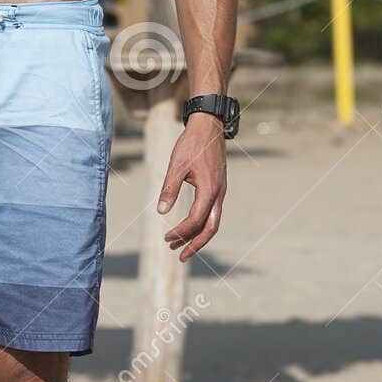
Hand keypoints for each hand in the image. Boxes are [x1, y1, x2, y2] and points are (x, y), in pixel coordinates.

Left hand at [156, 114, 226, 260]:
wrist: (209, 125)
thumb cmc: (192, 143)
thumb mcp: (177, 165)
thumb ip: (169, 188)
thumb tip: (161, 212)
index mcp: (209, 190)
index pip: (196, 220)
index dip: (180, 232)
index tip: (165, 237)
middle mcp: (218, 193)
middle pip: (210, 228)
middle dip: (195, 244)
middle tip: (179, 256)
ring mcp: (220, 191)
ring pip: (213, 221)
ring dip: (197, 235)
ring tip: (179, 244)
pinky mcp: (218, 186)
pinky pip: (213, 212)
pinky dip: (201, 223)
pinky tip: (189, 224)